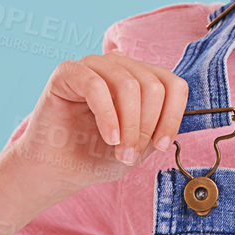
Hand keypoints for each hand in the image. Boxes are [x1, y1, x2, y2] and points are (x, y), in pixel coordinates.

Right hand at [7, 53, 189, 193]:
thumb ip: (158, 127)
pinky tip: (108, 137)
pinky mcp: (68, 71)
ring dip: (129, 125)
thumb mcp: (139, 145)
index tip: (161, 145)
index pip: (173, 85)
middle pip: (152, 86)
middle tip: (131, 154)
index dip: (172, 116)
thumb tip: (175, 119)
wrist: (58, 169)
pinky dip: (107, 115)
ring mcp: (94, 65)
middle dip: (146, 126)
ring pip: (128, 85)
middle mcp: (119, 66)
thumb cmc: (96, 155)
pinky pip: (96, 85)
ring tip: (120, 151)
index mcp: (141, 78)